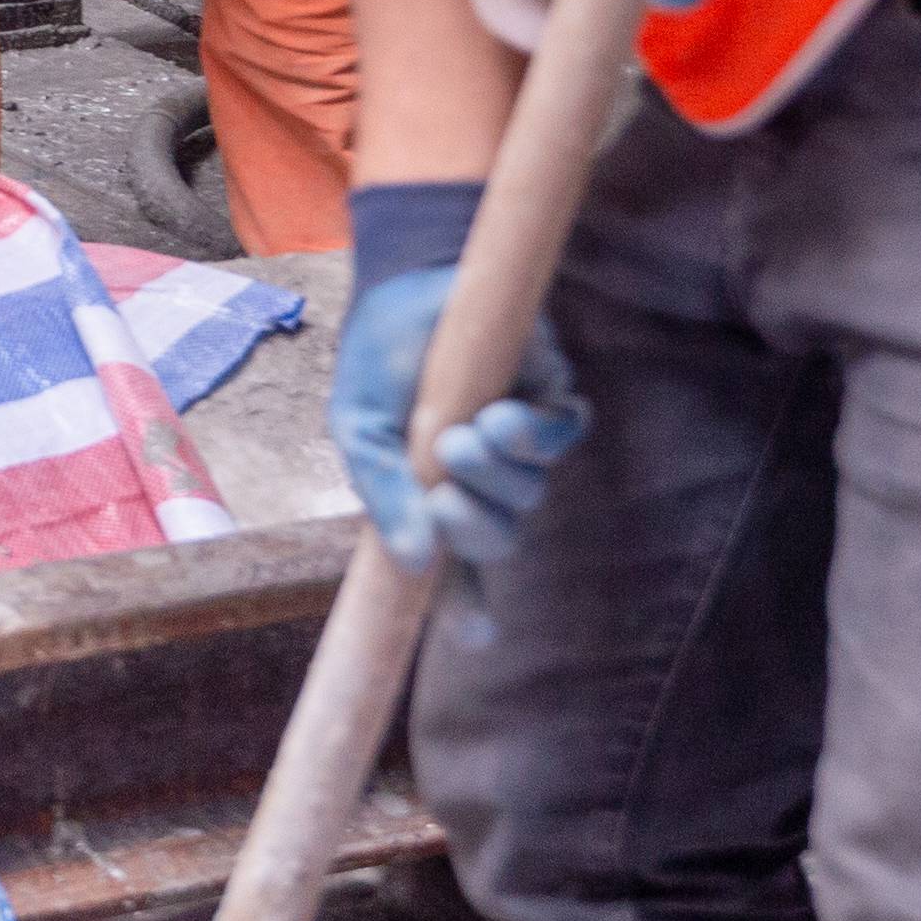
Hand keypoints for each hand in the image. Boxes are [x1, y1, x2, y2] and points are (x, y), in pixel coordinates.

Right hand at [331, 197, 588, 572]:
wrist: (406, 282)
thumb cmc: (377, 359)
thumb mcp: (358, 430)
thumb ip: (384, 494)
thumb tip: (415, 562)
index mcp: (430, 494)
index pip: (454, 564)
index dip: (467, 604)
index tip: (477, 639)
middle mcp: (480, 479)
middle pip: (498, 535)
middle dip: (475, 526)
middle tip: (443, 493)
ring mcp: (517, 442)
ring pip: (530, 491)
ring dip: (497, 473)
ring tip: (460, 433)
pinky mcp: (550, 399)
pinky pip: (562, 437)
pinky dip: (534, 436)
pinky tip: (501, 414)